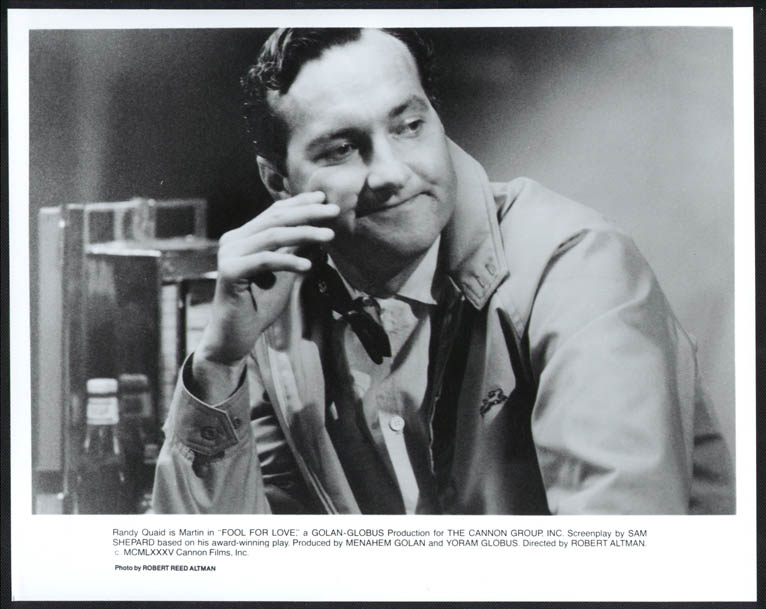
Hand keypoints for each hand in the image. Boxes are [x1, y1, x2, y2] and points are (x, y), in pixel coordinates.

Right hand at [192, 191, 338, 401]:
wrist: (236, 336)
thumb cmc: (260, 305)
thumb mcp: (284, 273)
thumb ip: (295, 250)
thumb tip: (320, 229)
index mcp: (244, 236)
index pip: (274, 213)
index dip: (300, 203)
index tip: (325, 198)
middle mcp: (233, 240)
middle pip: (275, 219)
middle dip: (308, 213)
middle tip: (334, 211)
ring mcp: (229, 254)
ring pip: (272, 236)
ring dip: (305, 233)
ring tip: (329, 236)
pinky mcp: (230, 272)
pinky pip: (265, 261)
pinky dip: (288, 261)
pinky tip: (308, 265)